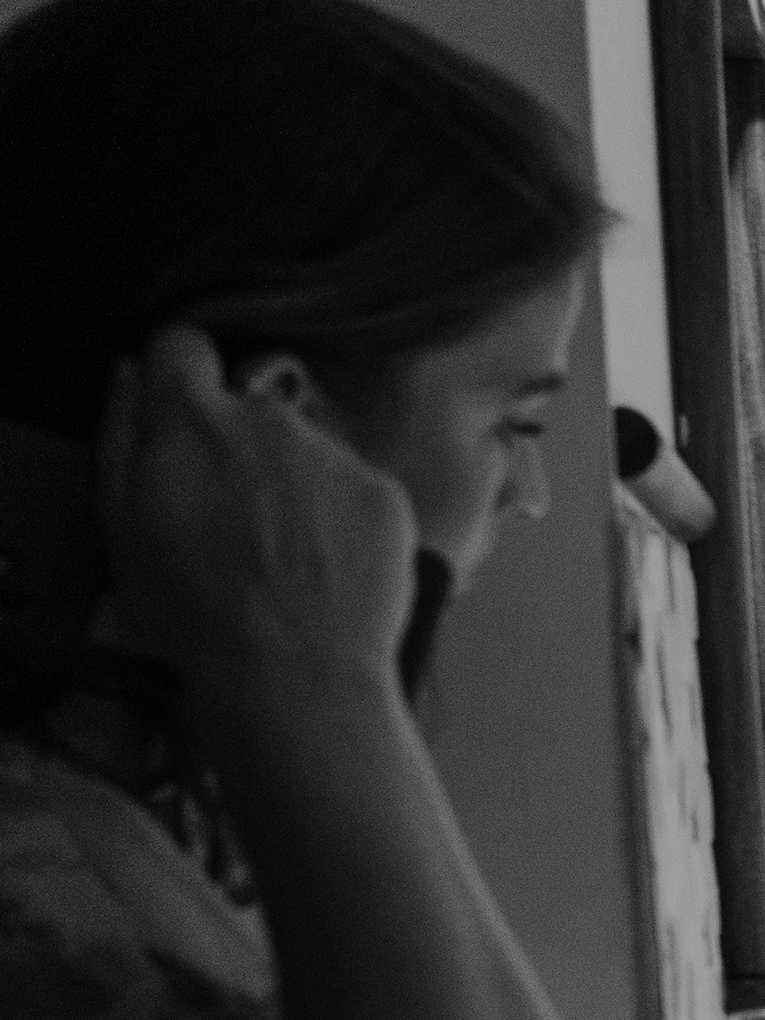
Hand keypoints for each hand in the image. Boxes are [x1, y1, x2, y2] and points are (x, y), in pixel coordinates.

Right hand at [94, 327, 416, 702]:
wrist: (293, 672)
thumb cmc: (194, 608)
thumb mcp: (123, 523)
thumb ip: (123, 436)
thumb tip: (136, 378)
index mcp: (192, 419)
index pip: (181, 347)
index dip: (180, 380)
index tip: (183, 421)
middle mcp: (269, 419)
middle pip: (251, 412)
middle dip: (242, 452)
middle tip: (236, 526)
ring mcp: (334, 453)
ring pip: (308, 455)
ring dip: (297, 490)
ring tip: (287, 563)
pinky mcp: (385, 491)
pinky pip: (357, 491)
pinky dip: (345, 522)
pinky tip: (330, 572)